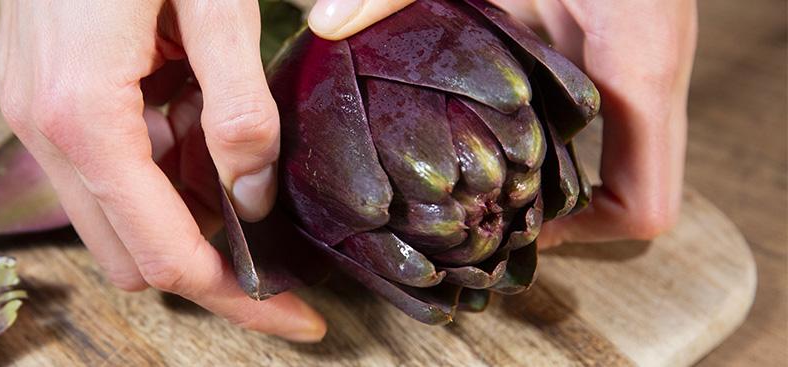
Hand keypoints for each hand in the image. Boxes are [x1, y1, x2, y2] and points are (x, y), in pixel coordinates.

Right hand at [0, 0, 324, 340]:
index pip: (166, 251)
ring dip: (181, 220)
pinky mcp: (40, 98)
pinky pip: (104, 173)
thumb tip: (251, 195)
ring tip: (241, 177)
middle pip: (132, 256)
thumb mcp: (215, 1)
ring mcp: (33, 116)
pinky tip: (197, 136)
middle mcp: (44, 130)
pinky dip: (155, 178)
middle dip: (210, 273)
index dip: (235, 295)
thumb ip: (238, 106)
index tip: (294, 314)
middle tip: (280, 268)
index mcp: (84, 114)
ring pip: (114, 221)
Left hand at [311, 0, 697, 247]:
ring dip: (545, 174)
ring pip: (607, 153)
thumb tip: (325, 23)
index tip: (511, 235)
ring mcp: (631, 56)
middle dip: (550, 214)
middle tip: (472, 219)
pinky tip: (477, 117)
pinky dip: (544, 128)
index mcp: (635, 61)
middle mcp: (644, 70)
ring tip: (465, 183)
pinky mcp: (609, 39)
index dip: (581, 241)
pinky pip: (590, 110)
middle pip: (621, 192)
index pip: (641, 205)